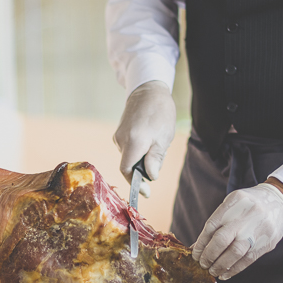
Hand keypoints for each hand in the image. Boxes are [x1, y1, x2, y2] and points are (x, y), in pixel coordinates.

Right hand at [113, 81, 175, 195]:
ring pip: (130, 156)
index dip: (135, 183)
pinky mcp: (119, 132)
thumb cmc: (160, 113)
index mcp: (133, 142)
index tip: (146, 191)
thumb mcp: (163, 138)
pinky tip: (149, 138)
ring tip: (156, 143)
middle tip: (158, 160)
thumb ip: (155, 159)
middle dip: (143, 169)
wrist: (148, 90)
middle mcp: (121, 140)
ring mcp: (118, 136)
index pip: (127, 170)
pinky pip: (128, 148)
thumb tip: (150, 176)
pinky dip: (138, 150)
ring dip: (142, 158)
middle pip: (129, 165)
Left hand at [192, 182, 282, 279]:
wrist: (279, 202)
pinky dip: (234, 269)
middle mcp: (246, 216)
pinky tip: (226, 274)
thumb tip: (198, 247)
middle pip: (222, 239)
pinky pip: (248, 259)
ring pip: (235, 252)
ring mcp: (257, 229)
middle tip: (202, 264)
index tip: (196, 254)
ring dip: (221, 265)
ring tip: (213, 271)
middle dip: (209, 255)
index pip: (212, 226)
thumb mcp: (232, 205)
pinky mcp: (267, 242)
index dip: (201, 243)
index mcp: (234, 202)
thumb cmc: (248, 205)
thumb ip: (217, 223)